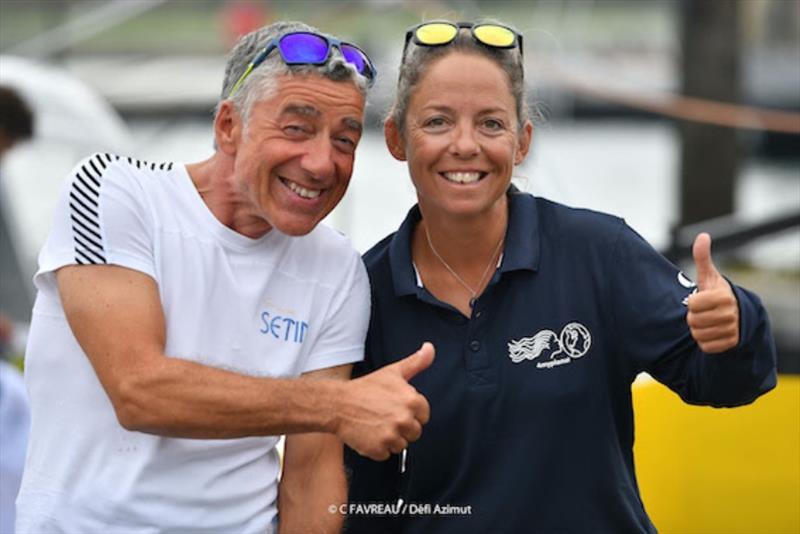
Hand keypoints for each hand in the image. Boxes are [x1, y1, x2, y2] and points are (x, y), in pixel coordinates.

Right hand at [335, 343, 433, 460]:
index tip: (397, 408)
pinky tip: (370, 434)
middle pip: (415, 432)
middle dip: (403, 427)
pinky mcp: (378, 449)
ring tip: (377, 424)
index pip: (424, 416)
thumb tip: (430, 349)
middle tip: (386, 416)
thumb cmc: (365, 388)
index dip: (411, 412)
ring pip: (402, 445)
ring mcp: (391, 436)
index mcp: (411, 401)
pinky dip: (379, 448)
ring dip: (391, 438)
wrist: (338, 404)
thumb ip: (416, 362)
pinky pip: (387, 454)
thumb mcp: (393, 372)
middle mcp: (404, 419)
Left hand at [686, 233, 738, 352]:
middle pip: (693, 321)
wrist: (737, 314)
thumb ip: (702, 257)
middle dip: (694, 317)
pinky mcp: (731, 344)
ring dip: (698, 329)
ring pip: (698, 335)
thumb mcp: (709, 276)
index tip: (700, 300)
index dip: (692, 303)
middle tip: (703, 312)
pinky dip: (705, 341)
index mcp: (723, 296)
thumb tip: (702, 235)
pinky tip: (712, 332)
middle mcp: (730, 314)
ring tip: (707, 321)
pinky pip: (706, 347)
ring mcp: (732, 330)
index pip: (692, 305)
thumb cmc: (717, 293)